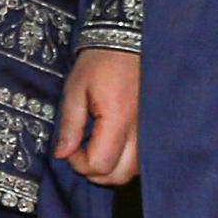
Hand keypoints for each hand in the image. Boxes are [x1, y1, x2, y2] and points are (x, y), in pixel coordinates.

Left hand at [53, 46, 138, 186]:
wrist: (129, 41)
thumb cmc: (100, 62)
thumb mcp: (75, 89)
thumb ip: (69, 125)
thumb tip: (62, 154)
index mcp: (118, 119)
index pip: (100, 164)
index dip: (79, 163)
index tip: (71, 147)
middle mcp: (141, 131)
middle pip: (119, 176)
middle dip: (95, 171)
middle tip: (82, 151)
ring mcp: (152, 132)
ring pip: (133, 171)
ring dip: (112, 168)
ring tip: (97, 146)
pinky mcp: (156, 129)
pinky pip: (142, 160)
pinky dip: (126, 160)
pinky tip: (113, 143)